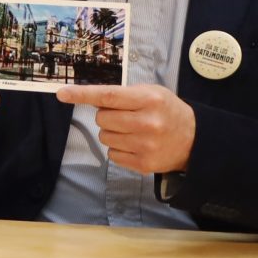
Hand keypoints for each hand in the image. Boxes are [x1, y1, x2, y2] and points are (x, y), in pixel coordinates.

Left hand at [56, 82, 195, 173]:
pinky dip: (118, 148)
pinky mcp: (143, 164)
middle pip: (102, 119)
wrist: (195, 140)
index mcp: (149, 100)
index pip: (108, 97)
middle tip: (124, 116)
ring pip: (104, 137)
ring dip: (112, 133)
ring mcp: (145, 146)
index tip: (62, 93)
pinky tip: (135, 144)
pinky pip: (112, 154)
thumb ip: (122, 94)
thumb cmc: (167, 111)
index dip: (82, 95)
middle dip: (106, 116)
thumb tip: (88, 97)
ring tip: (132, 130)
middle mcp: (147, 123)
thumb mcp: (152, 93)